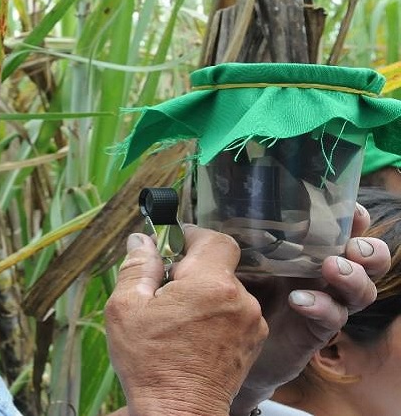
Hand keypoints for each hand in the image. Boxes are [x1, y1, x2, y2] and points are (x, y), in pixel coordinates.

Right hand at [105, 226, 267, 415]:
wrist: (179, 411)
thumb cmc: (150, 363)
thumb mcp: (126, 309)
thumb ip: (136, 267)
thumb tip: (140, 240)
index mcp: (210, 284)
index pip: (214, 239)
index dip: (193, 236)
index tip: (173, 244)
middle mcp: (239, 300)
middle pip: (218, 267)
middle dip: (191, 272)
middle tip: (163, 291)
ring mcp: (251, 323)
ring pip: (226, 291)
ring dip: (203, 295)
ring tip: (176, 319)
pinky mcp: (253, 343)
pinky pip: (235, 314)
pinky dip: (216, 316)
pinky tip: (192, 335)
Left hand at [231, 203, 390, 414]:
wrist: (222, 349)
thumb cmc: (227, 297)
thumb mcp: (225, 265)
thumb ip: (218, 244)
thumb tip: (190, 225)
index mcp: (301, 251)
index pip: (338, 228)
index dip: (350, 217)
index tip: (349, 209)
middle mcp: (318, 275)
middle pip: (364, 258)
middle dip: (367, 249)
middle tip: (352, 246)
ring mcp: (322, 303)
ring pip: (360, 290)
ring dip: (352, 276)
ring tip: (332, 267)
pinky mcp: (314, 332)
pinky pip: (333, 318)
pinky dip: (321, 306)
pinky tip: (299, 301)